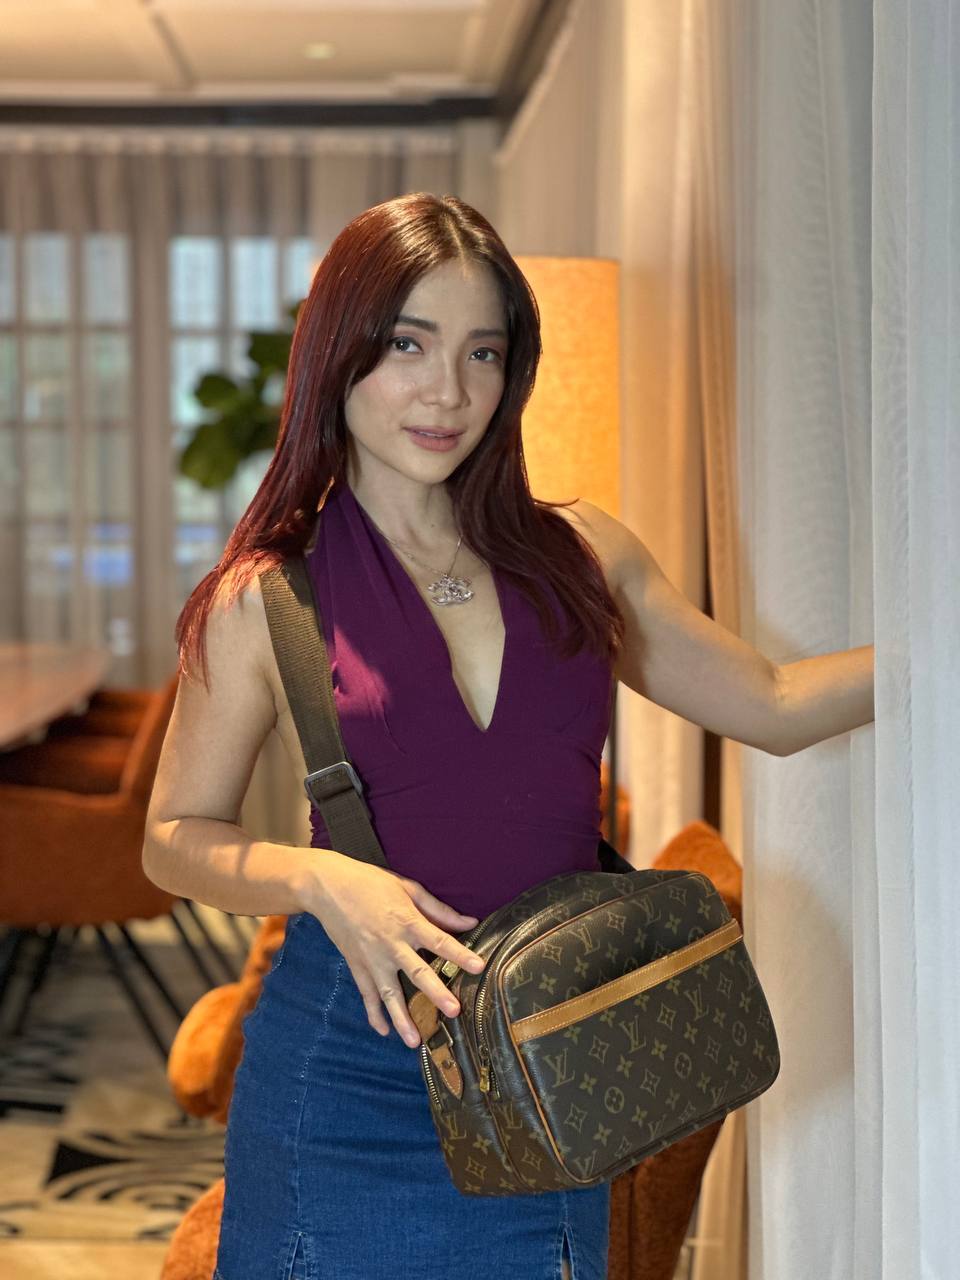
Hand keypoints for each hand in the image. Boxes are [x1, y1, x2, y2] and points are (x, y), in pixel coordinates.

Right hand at [307, 851, 485, 1046]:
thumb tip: (469, 922)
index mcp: (406, 921)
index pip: (439, 941)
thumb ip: (438, 910)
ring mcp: (372, 958)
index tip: (478, 967)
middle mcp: (390, 944)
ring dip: (402, 1017)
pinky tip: (384, 1031)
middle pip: (417, 972)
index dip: (459, 954)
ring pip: (389, 993)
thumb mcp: (408, 888)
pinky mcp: (357, 965)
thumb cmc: (370, 882)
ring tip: (415, 1041)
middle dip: (436, 992)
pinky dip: (374, 1014)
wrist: (327, 886)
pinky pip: (367, 994)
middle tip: (453, 1011)